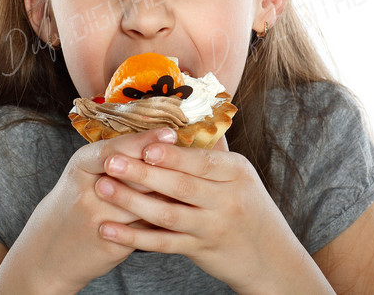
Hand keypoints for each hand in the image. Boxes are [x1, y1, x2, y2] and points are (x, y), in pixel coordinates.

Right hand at [0, 128, 177, 293]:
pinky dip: (166, 217)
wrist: (48, 250)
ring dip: (172, 192)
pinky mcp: (110, 243)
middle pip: (135, 174)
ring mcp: (98, 218)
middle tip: (194, 157)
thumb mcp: (84, 173)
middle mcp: (87, 190)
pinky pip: (146, 227)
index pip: (115, 148)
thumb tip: (161, 137)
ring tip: (198, 181)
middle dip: (165, 165)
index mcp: (81, 166)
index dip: (144, 140)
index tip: (170, 133)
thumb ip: (115, 156)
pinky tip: (185, 209)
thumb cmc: (75, 202)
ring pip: (145, 201)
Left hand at [93, 136, 332, 293]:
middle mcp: (228, 199)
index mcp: (237, 172)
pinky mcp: (201, 250)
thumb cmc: (248, 207)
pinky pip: (163, 243)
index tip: (144, 146)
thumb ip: (211, 153)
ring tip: (103, 188)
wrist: (271, 257)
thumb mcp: (239, 176)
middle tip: (111, 162)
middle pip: (181, 185)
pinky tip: (109, 229)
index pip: (202, 160)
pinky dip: (134, 237)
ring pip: (167, 214)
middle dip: (143, 173)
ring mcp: (214, 227)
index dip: (172, 154)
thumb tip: (181, 116)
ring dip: (132, 201)